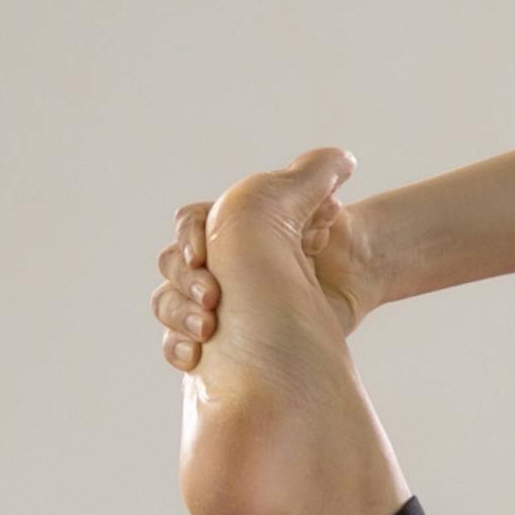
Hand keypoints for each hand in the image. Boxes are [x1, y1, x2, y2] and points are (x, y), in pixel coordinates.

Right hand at [154, 145, 383, 371]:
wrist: (346, 291)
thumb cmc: (328, 244)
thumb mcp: (320, 204)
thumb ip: (315, 178)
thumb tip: (342, 159)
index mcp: (226, 225)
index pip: (190, 223)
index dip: (190, 237)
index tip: (205, 254)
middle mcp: (214, 260)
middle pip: (172, 264)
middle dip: (186, 280)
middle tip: (213, 297)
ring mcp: (211, 301)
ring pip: (168, 302)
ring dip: (178, 314)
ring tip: (208, 328)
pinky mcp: (215, 340)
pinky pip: (177, 343)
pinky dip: (177, 346)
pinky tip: (195, 355)